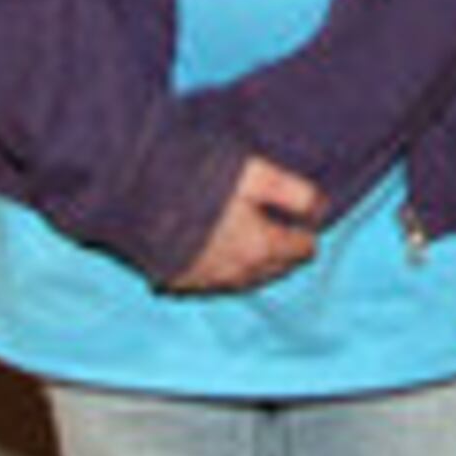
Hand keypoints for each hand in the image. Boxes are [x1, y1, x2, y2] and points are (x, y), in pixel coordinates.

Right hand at [172, 156, 323, 293]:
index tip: (304, 220)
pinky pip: (211, 282)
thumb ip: (295, 192)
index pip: (301, 250)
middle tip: (286, 234)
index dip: (306, 233)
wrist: (134, 192)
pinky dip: (223, 271)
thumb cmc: (201, 177)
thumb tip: (321, 209)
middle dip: (284, 253)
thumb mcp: (258, 173)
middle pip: (274, 269)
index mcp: (260, 249)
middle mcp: (236, 274)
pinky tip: (217, 254)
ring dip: (255, 265)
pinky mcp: (176, 279)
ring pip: (244, 280)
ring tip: (257, 245)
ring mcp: (204, 281)